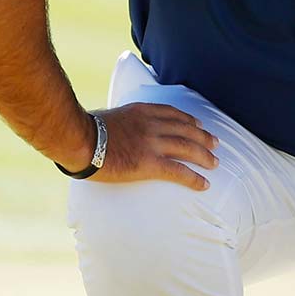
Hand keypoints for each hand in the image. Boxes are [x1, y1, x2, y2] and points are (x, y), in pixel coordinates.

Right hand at [90, 102, 219, 191]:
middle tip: (215, 143)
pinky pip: (178, 171)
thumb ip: (120, 121)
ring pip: (187, 148)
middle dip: (203, 137)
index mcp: (141, 111)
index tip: (199, 124)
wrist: (79, 139)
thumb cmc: (84, 130)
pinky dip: (194, 178)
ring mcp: (151, 143)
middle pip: (185, 129)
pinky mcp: (148, 163)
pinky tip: (204, 184)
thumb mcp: (107, 116)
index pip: (172, 113)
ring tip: (215, 163)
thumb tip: (116, 129)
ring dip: (204, 156)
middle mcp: (151, 124)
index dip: (189, 119)